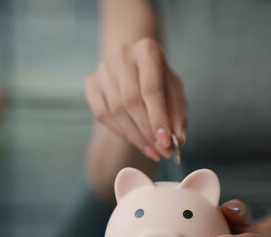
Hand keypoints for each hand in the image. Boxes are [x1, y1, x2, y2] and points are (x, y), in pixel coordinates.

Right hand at [84, 38, 186, 161]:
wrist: (134, 65)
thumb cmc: (159, 79)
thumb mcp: (174, 90)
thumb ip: (177, 113)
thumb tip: (179, 139)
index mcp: (147, 51)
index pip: (151, 90)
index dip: (158, 119)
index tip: (167, 142)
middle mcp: (122, 55)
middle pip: (131, 101)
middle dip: (147, 132)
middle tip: (160, 152)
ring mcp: (103, 68)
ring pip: (115, 110)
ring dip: (134, 136)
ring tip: (151, 150)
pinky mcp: (91, 82)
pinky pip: (101, 114)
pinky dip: (118, 131)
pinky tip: (133, 139)